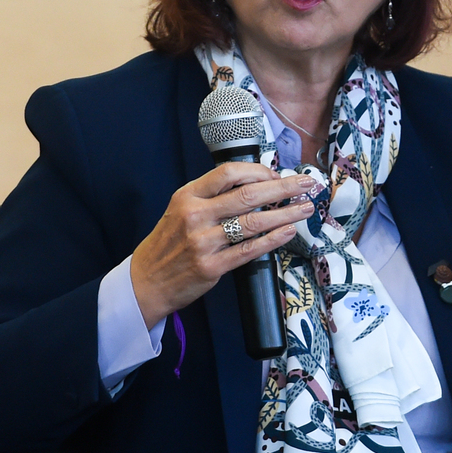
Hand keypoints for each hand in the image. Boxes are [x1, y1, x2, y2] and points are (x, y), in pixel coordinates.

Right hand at [129, 163, 317, 328]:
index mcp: (187, 196)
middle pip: (249, 195)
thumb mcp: (180, 209)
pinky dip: (272, 240)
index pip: (228, 173)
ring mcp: (203, 242)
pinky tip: (288, 232)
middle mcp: (195, 216)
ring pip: (254, 222)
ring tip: (304, 209)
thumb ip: (210, 197)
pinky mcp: (212, 266)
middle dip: (284, 188)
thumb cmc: (168, 244)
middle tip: (306, 185)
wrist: (145, 281)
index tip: (277, 175)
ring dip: (285, 214)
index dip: (258, 171)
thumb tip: (253, 185)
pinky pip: (249, 250)